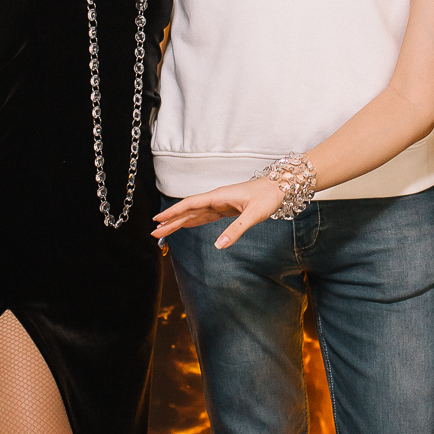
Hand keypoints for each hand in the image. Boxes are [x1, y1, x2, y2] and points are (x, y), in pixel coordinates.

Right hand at [152, 179, 284, 249]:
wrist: (279, 187)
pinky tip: (183, 226)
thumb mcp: (253, 215)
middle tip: (154, 232)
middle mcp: (216, 199)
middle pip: (188, 210)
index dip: (173, 212)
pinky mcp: (224, 209)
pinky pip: (203, 216)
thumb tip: (218, 246)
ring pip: (194, 213)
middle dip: (171, 221)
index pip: (190, 204)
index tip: (158, 220)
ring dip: (178, 222)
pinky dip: (191, 221)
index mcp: (219, 196)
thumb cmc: (267, 197)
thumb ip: (235, 230)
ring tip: (163, 231)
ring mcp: (219, 203)